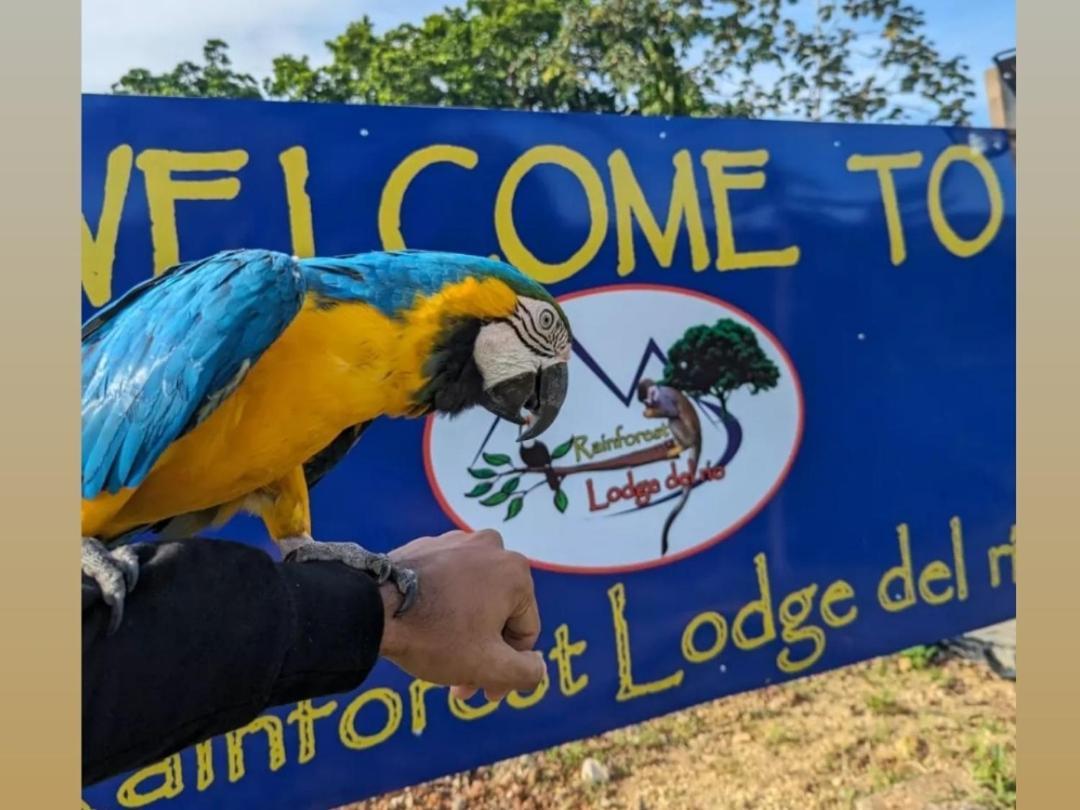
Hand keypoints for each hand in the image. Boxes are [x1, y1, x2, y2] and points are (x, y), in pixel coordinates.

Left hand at [377, 529, 544, 702]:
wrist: (370, 608)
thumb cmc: (435, 636)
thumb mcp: (489, 666)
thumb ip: (527, 673)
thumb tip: (538, 666)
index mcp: (515, 572)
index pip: (524, 633)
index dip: (508, 670)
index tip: (483, 692)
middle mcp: (492, 547)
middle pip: (498, 614)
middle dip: (484, 652)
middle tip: (460, 685)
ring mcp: (457, 542)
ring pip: (474, 598)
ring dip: (465, 632)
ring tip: (440, 659)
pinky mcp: (427, 546)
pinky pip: (447, 583)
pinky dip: (443, 608)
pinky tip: (424, 631)